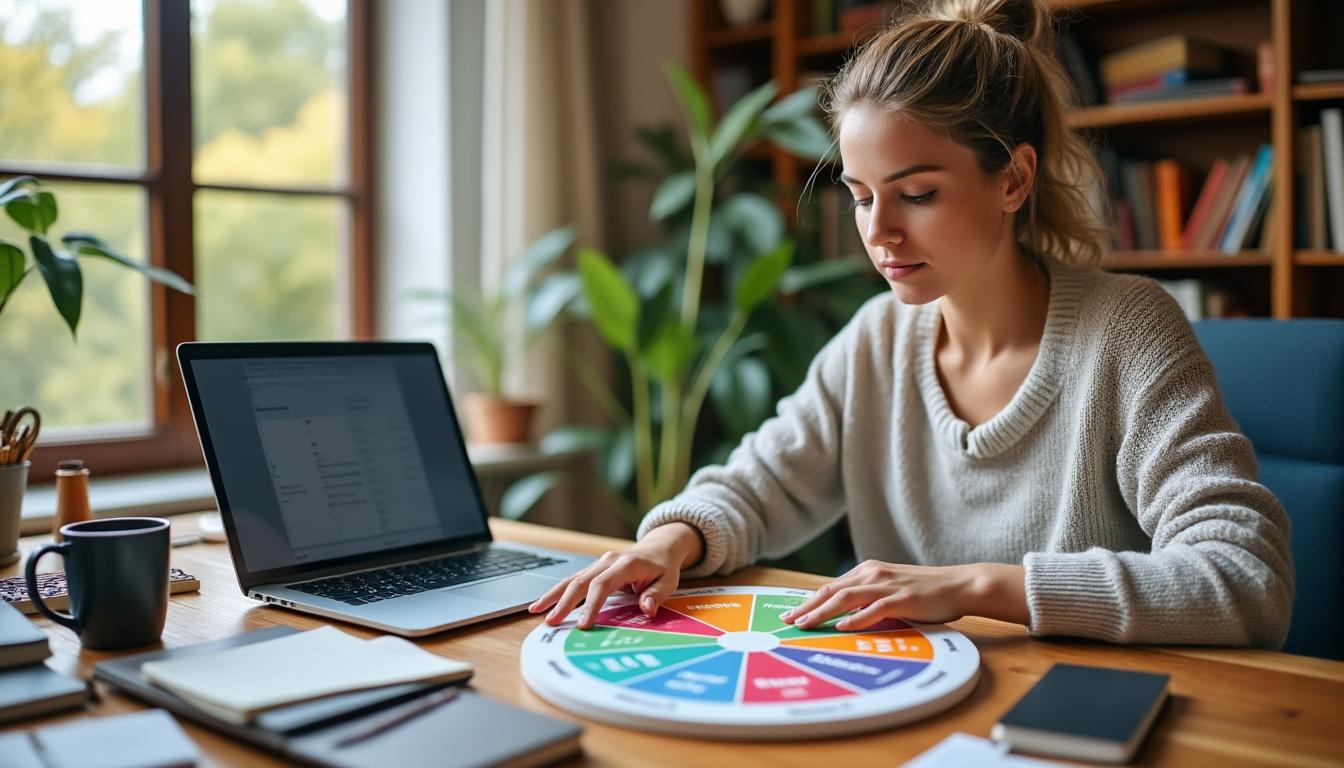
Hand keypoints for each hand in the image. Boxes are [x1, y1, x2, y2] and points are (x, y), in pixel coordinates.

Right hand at [527, 522, 703, 628]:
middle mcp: (607, 561)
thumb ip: (656, 594)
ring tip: (536, 610)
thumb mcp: (668, 581)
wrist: (658, 547)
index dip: (591, 604)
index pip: (603, 585)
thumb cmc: (663, 567)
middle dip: (564, 602)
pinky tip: (543, 602)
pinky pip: (573, 580)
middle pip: (580, 581)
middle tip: (551, 622)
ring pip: (571, 579)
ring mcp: (598, 563)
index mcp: (625, 564)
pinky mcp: (593, 569)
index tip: (583, 624)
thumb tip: (647, 608)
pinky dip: (557, 592)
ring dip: (553, 595)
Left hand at [780, 560, 1027, 630]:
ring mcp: (887, 585)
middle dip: (807, 607)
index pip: (830, 587)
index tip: (790, 614)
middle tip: (787, 622)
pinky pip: (874, 608)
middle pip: (831, 591)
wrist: (958, 584)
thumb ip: (867, 598)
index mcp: (868, 571)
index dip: (808, 601)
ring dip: (822, 612)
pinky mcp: (903, 598)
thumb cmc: (925, 591)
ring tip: (805, 624)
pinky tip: (842, 627)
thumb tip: (842, 615)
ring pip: (846, 598)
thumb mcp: (890, 590)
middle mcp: (873, 574)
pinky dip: (856, 618)